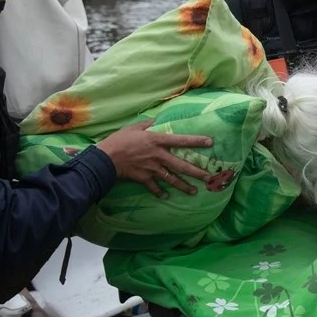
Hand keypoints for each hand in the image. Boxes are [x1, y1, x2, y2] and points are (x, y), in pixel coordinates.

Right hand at [97, 121, 213, 197]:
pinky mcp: (144, 179)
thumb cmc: (118, 141)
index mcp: (157, 140)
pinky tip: (166, 196)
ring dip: (184, 186)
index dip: (196, 141)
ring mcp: (152, 169)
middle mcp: (158, 155)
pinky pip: (155, 187)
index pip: (181, 140)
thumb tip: (155, 119)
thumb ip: (146, 124)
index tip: (210, 142)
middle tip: (209, 177)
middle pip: (182, 165)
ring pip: (172, 179)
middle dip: (197, 172)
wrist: (105, 159)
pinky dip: (160, 192)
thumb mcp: (132, 128)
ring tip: (194, 191)